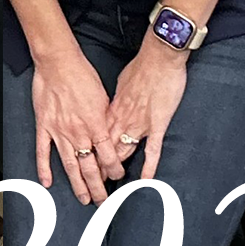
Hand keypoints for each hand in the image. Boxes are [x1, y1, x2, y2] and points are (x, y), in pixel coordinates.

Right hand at [29, 50, 122, 202]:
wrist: (58, 63)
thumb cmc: (82, 76)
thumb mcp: (104, 98)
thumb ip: (107, 120)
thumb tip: (112, 136)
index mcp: (96, 125)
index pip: (109, 156)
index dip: (114, 170)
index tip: (118, 178)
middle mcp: (79, 132)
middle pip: (90, 167)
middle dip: (98, 187)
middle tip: (102, 200)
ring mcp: (59, 132)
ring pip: (70, 165)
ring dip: (78, 184)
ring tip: (83, 198)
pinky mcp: (44, 127)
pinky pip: (43, 152)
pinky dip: (44, 169)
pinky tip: (47, 182)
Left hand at [101, 40, 190, 181]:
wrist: (160, 57)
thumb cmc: (142, 66)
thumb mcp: (122, 83)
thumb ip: (117, 100)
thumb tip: (114, 106)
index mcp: (113, 109)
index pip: (98, 137)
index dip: (90, 154)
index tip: (84, 166)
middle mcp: (122, 119)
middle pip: (106, 148)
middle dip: (98, 168)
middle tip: (92, 185)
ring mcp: (139, 123)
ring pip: (123, 151)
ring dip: (116, 170)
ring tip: (110, 187)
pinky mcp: (157, 124)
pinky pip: (152, 149)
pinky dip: (148, 165)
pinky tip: (145, 179)